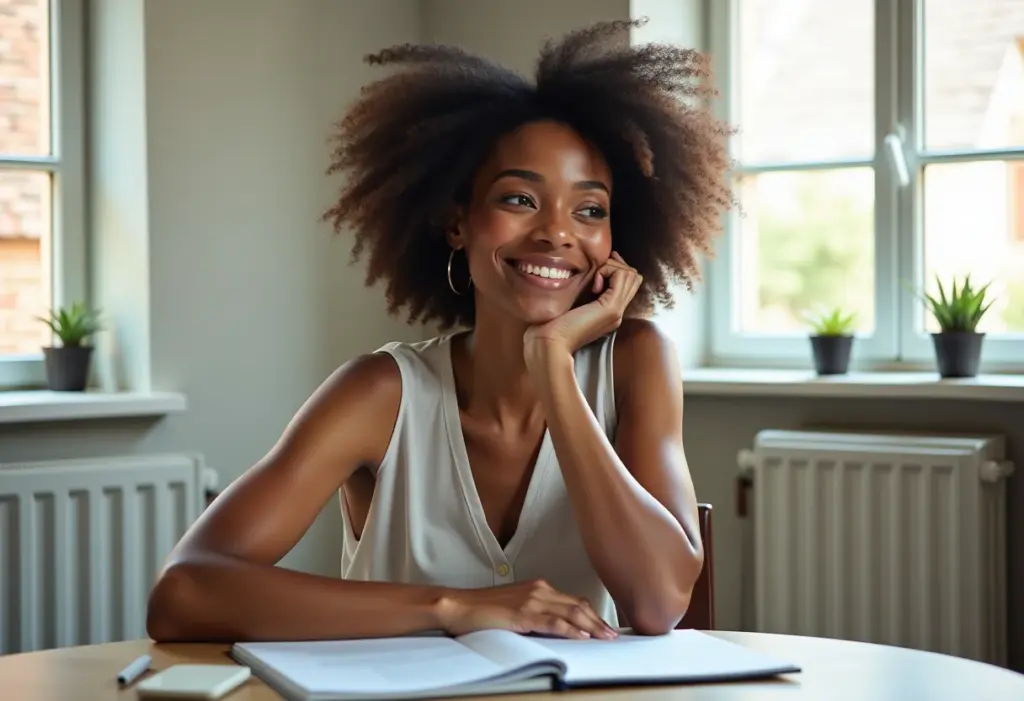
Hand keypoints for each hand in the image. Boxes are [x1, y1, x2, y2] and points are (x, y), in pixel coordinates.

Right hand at [436, 579, 617, 639]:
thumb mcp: (515, 606)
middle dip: (598, 620)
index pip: (573, 600)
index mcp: (538, 587)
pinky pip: (552, 622)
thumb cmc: (483, 609)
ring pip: (570, 612)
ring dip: (591, 626)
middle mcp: (538, 590)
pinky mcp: (522, 614)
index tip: (605, 625)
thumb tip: (553, 626)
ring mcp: (531, 601)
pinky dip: (570, 629)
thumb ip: (535, 612)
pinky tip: (581, 636)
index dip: (591, 613)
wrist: (459, 605)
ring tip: (605, 637)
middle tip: (613, 634)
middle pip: (577, 605)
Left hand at [523, 252, 641, 364]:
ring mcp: (617, 310)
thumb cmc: (553, 324)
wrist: (551, 343)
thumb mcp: (572, 302)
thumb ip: (584, 291)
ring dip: (611, 267)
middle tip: (597, 270)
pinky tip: (593, 284)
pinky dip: (607, 271)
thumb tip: (590, 270)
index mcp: (609, 312)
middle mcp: (618, 311)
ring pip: (630, 274)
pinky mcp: (611, 307)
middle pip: (634, 277)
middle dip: (616, 265)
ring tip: (594, 280)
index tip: (599, 265)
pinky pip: (621, 276)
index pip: (628, 282)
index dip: (616, 267)